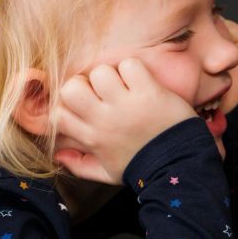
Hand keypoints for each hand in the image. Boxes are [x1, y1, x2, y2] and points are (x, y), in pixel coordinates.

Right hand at [54, 58, 196, 183]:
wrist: (180, 167)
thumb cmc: (143, 168)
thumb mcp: (108, 173)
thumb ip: (80, 165)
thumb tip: (57, 155)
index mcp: (92, 138)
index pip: (57, 114)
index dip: (65, 104)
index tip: (82, 106)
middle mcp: (104, 120)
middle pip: (71, 87)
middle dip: (83, 83)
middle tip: (102, 91)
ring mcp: (126, 105)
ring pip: (100, 72)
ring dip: (112, 74)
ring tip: (126, 85)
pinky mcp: (149, 93)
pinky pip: (130, 65)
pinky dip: (136, 69)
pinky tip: (143, 82)